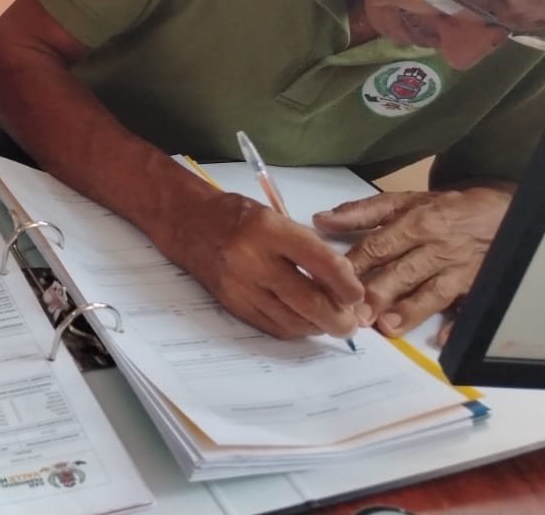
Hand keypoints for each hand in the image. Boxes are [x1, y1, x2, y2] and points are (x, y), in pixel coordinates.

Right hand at [173, 192, 366, 339]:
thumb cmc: (235, 216)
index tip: (357, 294)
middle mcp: (252, 259)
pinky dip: (295, 329)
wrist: (186, 224)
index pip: (320, 262)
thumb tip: (343, 281)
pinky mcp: (232, 305)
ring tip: (330, 322)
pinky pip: (273, 327)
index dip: (346, 284)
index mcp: (267, 229)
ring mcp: (240, 286)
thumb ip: (306, 246)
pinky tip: (303, 321)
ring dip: (318, 327)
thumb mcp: (274, 217)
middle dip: (338, 318)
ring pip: (293, 321)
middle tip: (351, 323)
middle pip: (308, 301)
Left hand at [313, 187, 510, 337]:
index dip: (356, 264)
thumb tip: (321, 221)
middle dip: (380, 293)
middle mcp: (436, 248)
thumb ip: (361, 212)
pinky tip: (444, 340)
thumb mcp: (403, 201)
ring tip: (388, 327)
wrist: (501, 212)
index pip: (379, 245)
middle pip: (405, 271)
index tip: (332, 281)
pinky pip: (469, 309)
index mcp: (415, 223)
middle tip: (356, 314)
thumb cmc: (443, 209)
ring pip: (433, 292)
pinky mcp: (479, 289)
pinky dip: (458, 325)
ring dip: (412, 310)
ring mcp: (460, 271)